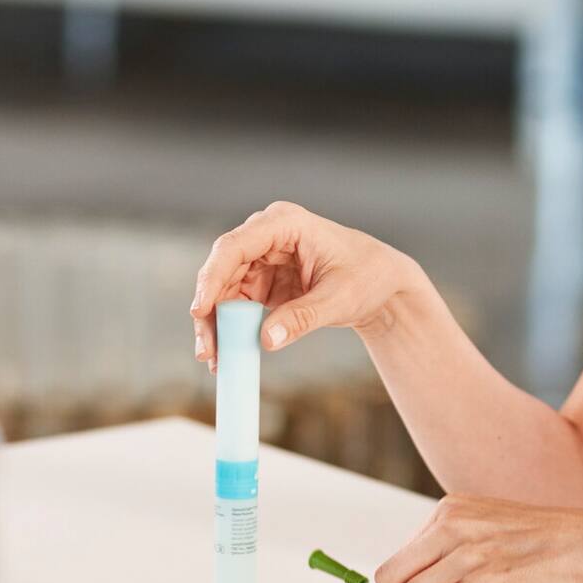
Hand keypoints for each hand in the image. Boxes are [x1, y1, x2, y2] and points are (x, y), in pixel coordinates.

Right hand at [191, 202, 421, 366]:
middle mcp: (267, 234)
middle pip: (223, 269)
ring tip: (214, 358)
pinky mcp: (262, 278)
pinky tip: (225, 353)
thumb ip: (303, 317)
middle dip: (209, 309)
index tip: (200, 310)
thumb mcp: (339, 299)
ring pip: (223, 289)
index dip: (212, 277)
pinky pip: (235, 302)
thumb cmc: (368, 278)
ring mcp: (262, 256)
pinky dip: (228, 327)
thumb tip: (267, 339)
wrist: (382, 285)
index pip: (236, 246)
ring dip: (215, 323)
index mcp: (286, 223)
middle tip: (207, 349)